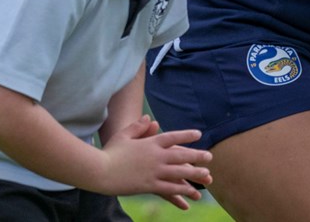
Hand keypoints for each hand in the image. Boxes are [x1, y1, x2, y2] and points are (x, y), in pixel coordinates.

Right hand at [96, 115, 212, 209]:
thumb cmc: (109, 152)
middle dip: (197, 156)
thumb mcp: (123, 136)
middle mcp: (156, 156)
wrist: (99, 170)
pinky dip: (181, 189)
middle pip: (182, 155)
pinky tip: (190, 191)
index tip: (198, 134)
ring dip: (195, 174)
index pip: (173, 137)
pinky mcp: (149, 185)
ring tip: (207, 175)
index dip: (186, 136)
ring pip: (180, 172)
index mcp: (150, 142)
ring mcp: (154, 171)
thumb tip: (150, 119)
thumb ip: (138, 127)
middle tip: (210, 157)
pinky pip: (169, 187)